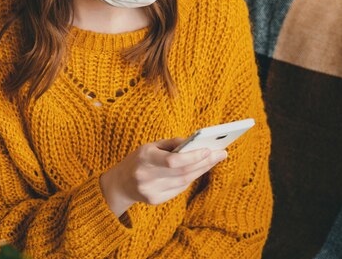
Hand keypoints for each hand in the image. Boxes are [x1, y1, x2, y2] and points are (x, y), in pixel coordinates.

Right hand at [99, 137, 227, 216]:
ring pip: (184, 182)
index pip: (173, 160)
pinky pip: (179, 189)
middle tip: (221, 153)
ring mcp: (150, 191)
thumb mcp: (151, 145)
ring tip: (214, 159)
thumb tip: (195, 142)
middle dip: (204, 162)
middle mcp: (147, 176)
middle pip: (183, 172)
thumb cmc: (139, 159)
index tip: (209, 149)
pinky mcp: (155, 200)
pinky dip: (191, 179)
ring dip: (201, 170)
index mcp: (145, 158)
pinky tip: (200, 170)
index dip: (193, 156)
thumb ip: (172, 143)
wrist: (120, 183)